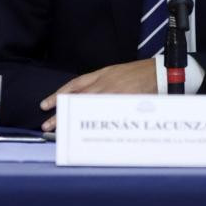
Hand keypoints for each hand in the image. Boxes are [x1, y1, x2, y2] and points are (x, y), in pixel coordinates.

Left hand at [39, 59, 158, 131]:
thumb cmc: (138, 73)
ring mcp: (113, 94)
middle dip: (61, 113)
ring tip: (62, 132)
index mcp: (102, 74)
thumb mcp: (115, 72)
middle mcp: (104, 84)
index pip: (75, 85)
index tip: (45, 104)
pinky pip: (106, 115)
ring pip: (88, 108)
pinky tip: (87, 133)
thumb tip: (83, 95)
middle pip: (77, 100)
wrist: (159, 72)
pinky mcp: (124, 104)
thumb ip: (100, 82)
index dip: (59, 94)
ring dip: (74, 120)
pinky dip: (96, 124)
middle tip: (48, 125)